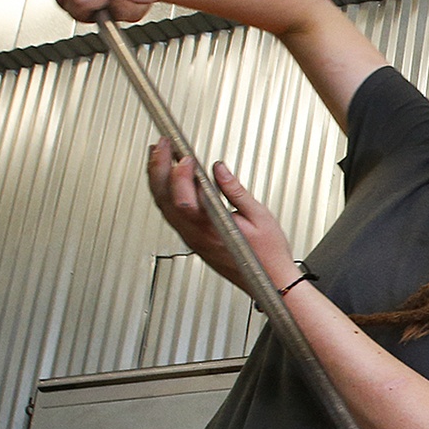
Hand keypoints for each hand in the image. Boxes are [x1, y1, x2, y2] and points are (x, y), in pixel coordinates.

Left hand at [145, 139, 295, 292]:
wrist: (270, 283)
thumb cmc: (268, 255)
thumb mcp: (259, 216)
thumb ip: (235, 190)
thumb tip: (219, 169)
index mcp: (211, 229)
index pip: (183, 198)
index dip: (180, 173)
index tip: (185, 157)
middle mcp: (195, 235)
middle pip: (165, 199)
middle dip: (159, 168)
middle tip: (162, 145)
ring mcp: (191, 239)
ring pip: (164, 206)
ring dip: (158, 179)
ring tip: (160, 156)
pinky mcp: (193, 240)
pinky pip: (171, 214)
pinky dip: (165, 192)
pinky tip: (168, 181)